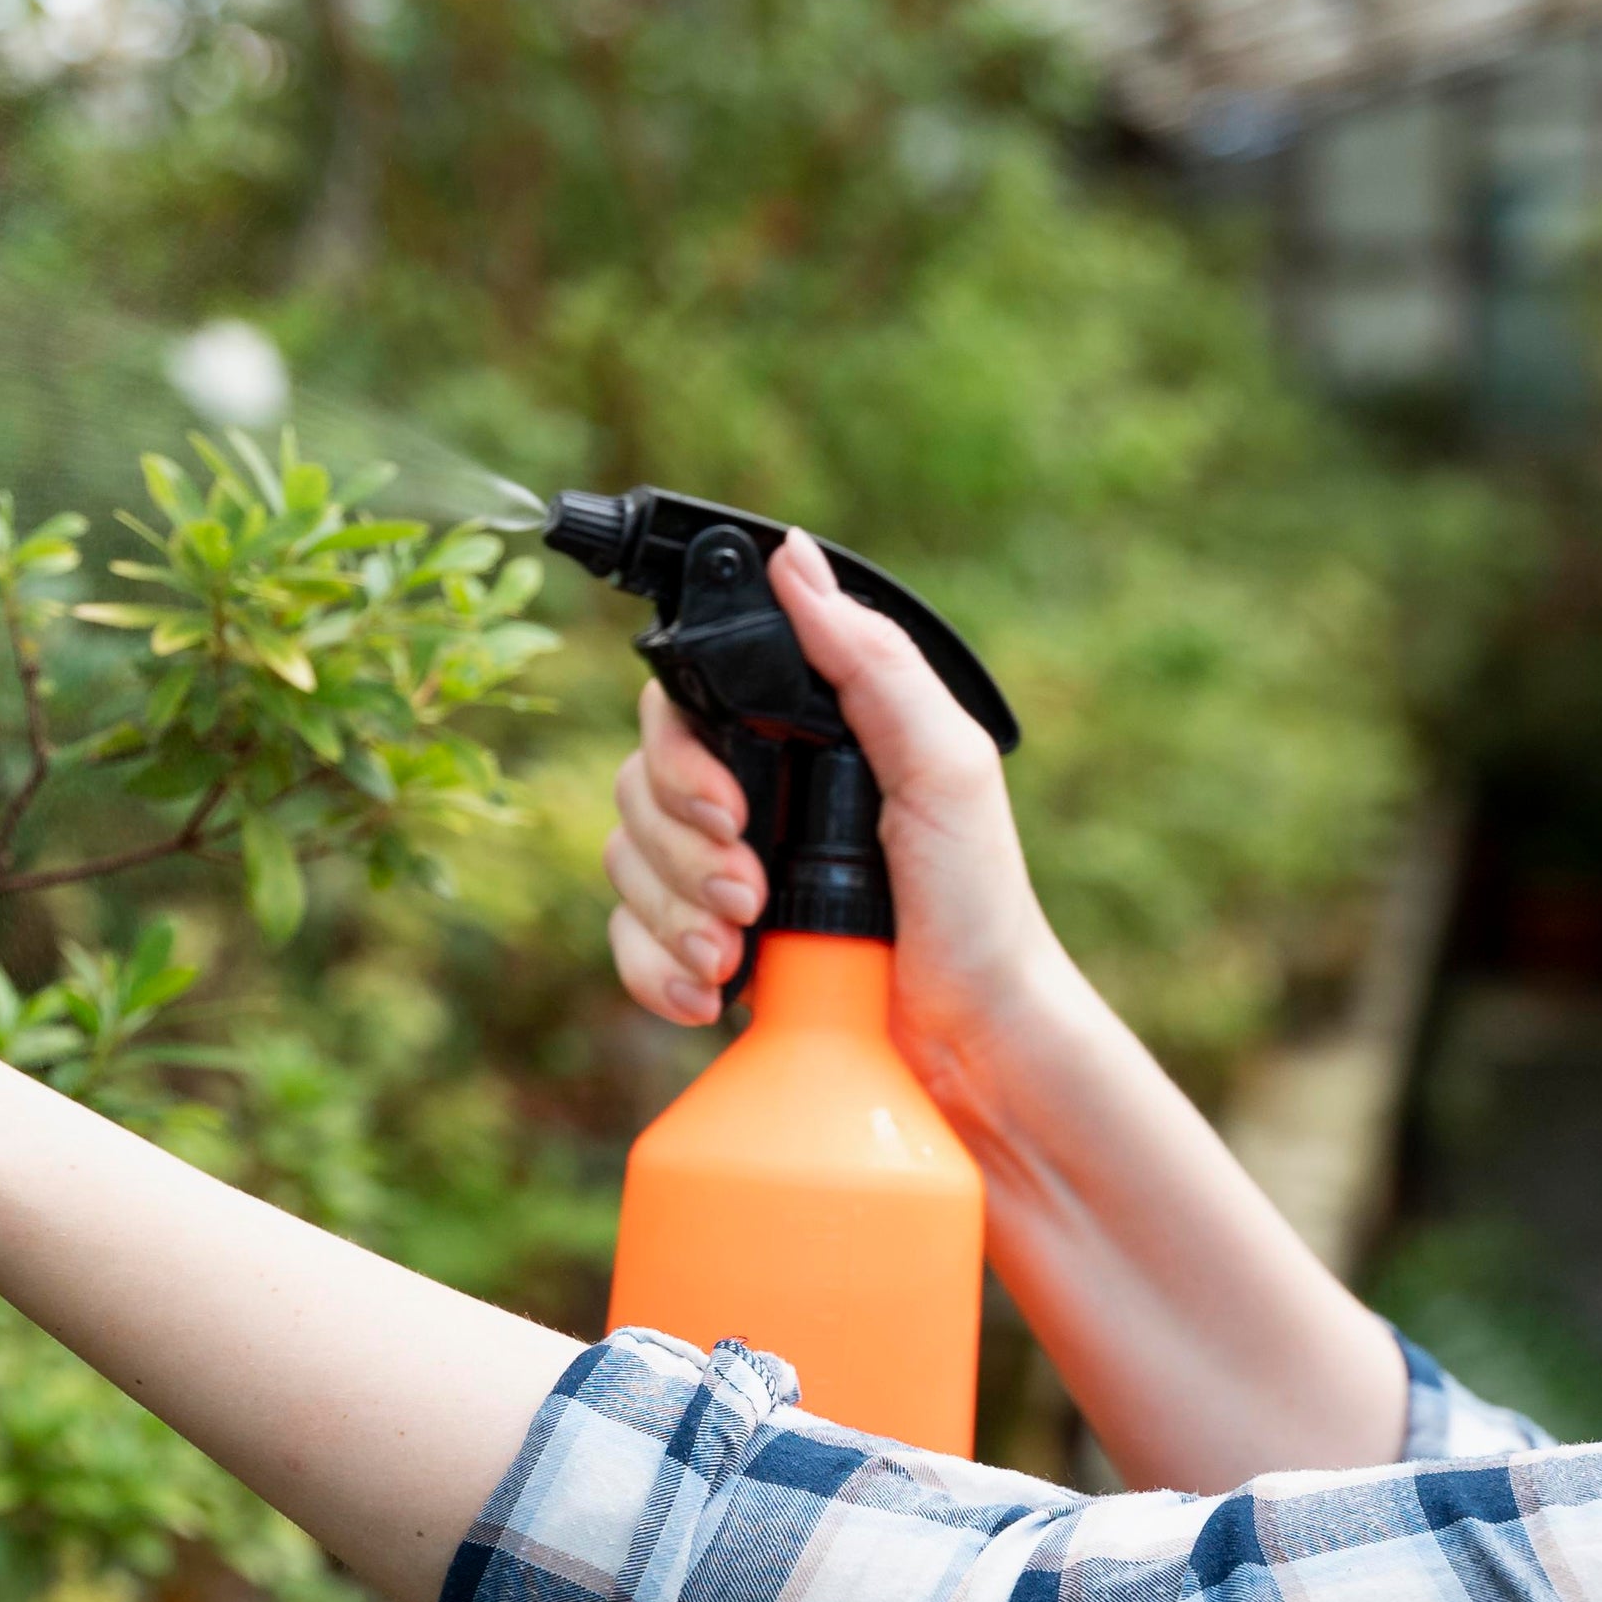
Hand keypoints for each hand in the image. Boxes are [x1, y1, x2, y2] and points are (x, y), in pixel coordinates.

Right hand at [602, 533, 1073, 1108]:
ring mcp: (723, 878)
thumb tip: (794, 561)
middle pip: (637, 788)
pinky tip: (708, 995)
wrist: (973, 1040)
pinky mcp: (707, 952)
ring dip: (670, 916)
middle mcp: (753, 798)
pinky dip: (654, 971)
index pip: (681, 708)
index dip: (681, 759)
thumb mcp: (943, 764)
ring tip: (736, 955)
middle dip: (682, 851)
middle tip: (749, 895)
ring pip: (625, 865)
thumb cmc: (976, 900)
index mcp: (797, 740)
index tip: (731, 810)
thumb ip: (873, 662)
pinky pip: (627, 944)